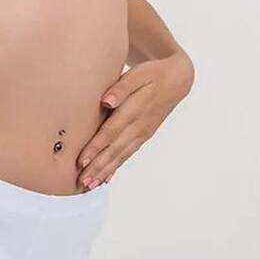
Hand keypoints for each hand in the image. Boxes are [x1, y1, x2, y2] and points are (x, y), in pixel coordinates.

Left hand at [76, 52, 193, 189]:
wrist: (177, 80)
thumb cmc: (152, 73)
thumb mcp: (139, 74)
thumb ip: (122, 88)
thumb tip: (106, 101)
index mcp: (136, 109)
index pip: (112, 130)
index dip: (96, 146)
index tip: (82, 160)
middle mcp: (139, 125)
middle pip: (115, 148)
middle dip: (98, 166)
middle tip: (83, 181)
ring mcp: (142, 133)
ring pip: (121, 155)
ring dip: (105, 171)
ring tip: (90, 185)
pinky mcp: (143, 136)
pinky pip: (128, 154)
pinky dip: (116, 167)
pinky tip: (106, 179)